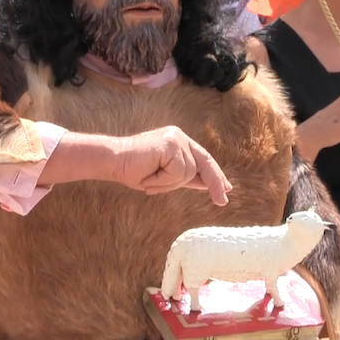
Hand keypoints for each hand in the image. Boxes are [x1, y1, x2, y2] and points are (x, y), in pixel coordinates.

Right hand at [112, 126, 231, 205]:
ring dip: (168, 183)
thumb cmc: (134, 171)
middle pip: (205, 162)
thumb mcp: (165, 177)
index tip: (226, 189)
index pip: (202, 158)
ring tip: (150, 179)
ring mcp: (176, 138)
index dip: (215, 175)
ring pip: (188, 173)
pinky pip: (178, 172)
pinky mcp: (170, 143)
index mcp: (178, 141)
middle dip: (215, 182)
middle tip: (222, 201)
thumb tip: (208, 185)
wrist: (112, 162)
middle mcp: (179, 137)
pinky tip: (149, 174)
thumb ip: (185, 177)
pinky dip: (163, 180)